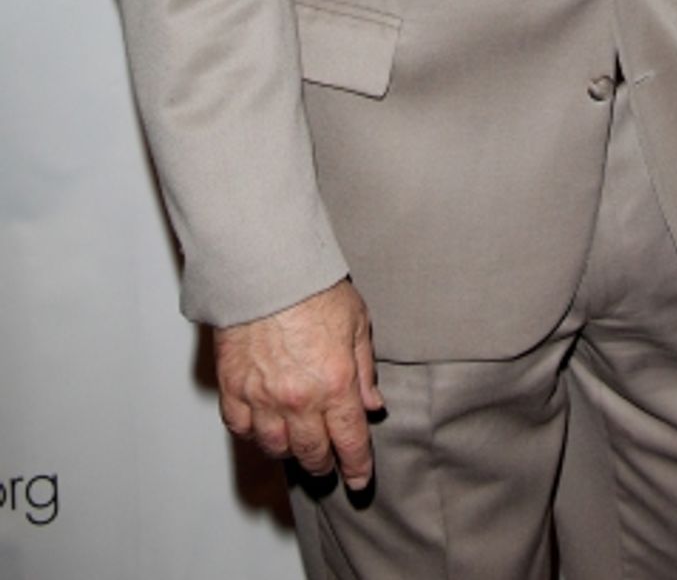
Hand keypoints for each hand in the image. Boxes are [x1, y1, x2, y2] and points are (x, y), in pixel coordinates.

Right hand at [214, 278, 383, 487]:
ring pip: (276, 448)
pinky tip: (264, 427)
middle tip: (328, 464)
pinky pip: (242, 429)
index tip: (358, 479)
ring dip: (289, 452)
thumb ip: (364, 370)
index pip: (350, 442)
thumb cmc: (313, 288)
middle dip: (324, 464)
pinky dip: (254, 434)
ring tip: (297, 446)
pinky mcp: (233, 388)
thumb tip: (372, 405)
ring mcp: (263, 397)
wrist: (266, 268)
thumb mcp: (357, 323)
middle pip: (312, 453)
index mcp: (335, 384)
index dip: (356, 467)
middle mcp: (299, 399)